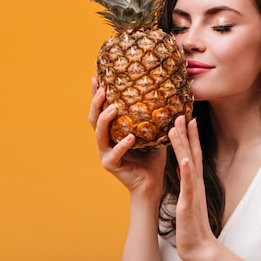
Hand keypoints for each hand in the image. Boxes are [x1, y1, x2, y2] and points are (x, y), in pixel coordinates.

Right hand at [89, 78, 165, 197]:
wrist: (152, 183)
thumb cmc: (153, 156)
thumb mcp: (154, 131)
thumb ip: (153, 115)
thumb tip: (166, 92)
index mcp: (112, 131)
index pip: (101, 109)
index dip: (97, 94)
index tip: (97, 77)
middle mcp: (105, 141)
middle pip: (94, 118)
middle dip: (96, 102)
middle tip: (103, 88)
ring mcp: (106, 153)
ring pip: (100, 134)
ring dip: (105, 120)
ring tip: (113, 108)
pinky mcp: (111, 165)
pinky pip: (115, 154)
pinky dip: (122, 145)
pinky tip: (130, 137)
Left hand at [169, 116, 219, 260]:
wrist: (199, 246)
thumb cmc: (193, 223)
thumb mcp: (189, 197)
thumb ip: (187, 180)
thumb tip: (182, 165)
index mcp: (194, 181)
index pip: (192, 153)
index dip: (190, 135)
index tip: (187, 117)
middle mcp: (195, 182)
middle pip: (192, 152)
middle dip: (187, 133)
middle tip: (182, 113)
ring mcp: (193, 191)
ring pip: (188, 163)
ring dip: (183, 145)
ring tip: (177, 128)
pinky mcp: (189, 202)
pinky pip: (188, 184)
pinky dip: (187, 170)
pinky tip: (184, 159)